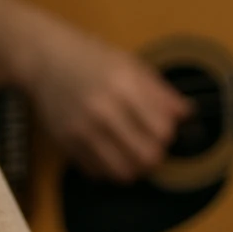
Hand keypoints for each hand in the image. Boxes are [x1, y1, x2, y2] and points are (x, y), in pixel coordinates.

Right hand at [22, 21, 190, 182]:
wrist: (45, 59)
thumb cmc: (92, 58)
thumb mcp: (131, 64)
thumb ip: (160, 92)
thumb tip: (187, 114)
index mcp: (124, 85)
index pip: (162, 130)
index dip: (168, 134)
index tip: (162, 128)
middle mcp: (103, 109)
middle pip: (146, 157)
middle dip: (155, 156)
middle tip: (150, 146)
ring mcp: (82, 129)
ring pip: (123, 172)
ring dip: (133, 168)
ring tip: (131, 154)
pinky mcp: (66, 143)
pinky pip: (97, 173)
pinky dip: (108, 168)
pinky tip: (108, 151)